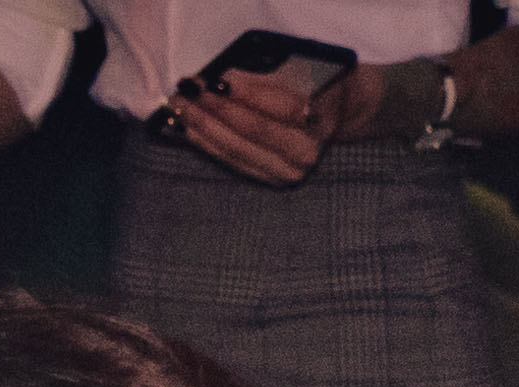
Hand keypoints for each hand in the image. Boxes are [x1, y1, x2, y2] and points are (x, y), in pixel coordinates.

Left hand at [164, 64, 381, 185]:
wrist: (339, 114)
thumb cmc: (316, 85)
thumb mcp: (303, 72)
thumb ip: (267, 77)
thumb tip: (222, 77)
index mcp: (319, 120)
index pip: (279, 107)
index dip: (246, 93)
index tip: (215, 78)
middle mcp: (306, 152)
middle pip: (254, 131)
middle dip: (216, 110)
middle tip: (188, 91)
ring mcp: (290, 172)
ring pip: (240, 151)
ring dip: (205, 129)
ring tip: (180, 109)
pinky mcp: (274, 181)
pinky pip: (235, 164)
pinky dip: (209, 147)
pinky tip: (189, 131)